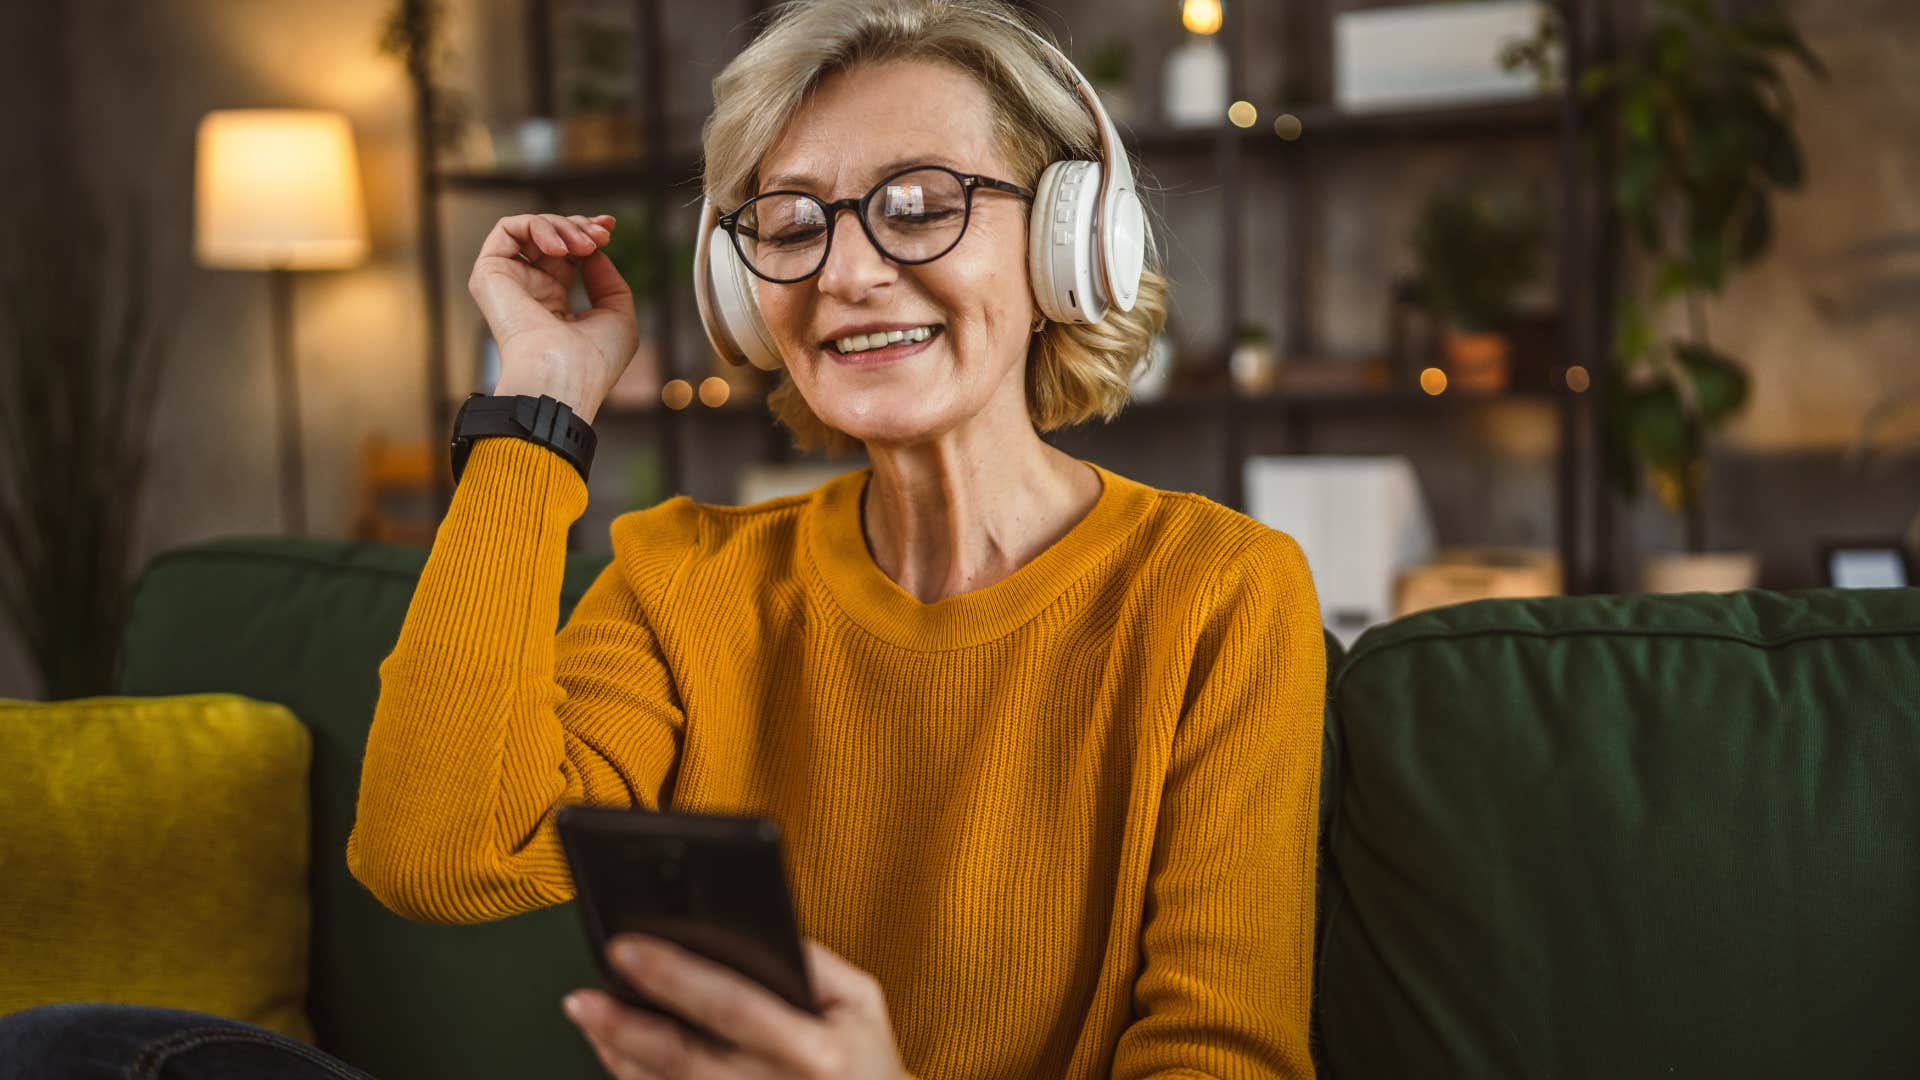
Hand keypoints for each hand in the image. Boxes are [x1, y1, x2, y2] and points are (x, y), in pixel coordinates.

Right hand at [467, 212, 637, 423]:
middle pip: (550, 236)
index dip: (586, 232)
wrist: (561, 378)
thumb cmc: (593, 361)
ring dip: (561, 226)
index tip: (608, 226)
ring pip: (530, 229)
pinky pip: (507, 229)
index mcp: (555, 303)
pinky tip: (559, 247)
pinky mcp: (489, 274)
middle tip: (600, 236)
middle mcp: (529, 291)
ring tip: (582, 245)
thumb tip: (590, 252)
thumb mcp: (618, 315)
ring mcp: (508, 282)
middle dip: (578, 226)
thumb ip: (608, 280)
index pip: (567, 254)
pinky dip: (536, 225)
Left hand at [563, 934, 907, 1079]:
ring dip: (619, 1055)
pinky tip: (617, 1055)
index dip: (675, 976)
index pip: (732, 1005)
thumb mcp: (863, 1003)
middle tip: (581, 995)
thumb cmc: (869, 1068)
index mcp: (816, 1051)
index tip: (628, 948)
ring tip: (587, 1016)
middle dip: (624, 1024)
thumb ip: (815, 962)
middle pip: (684, 1057)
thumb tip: (756, 930)